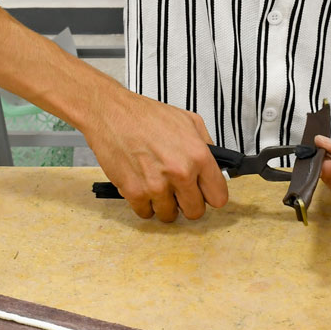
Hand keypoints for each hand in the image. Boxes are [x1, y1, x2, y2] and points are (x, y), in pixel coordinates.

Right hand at [84, 95, 228, 221]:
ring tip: (157, 185)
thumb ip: (206, 147)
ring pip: (169, 216)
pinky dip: (144, 204)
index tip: (204, 193)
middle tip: (179, 191)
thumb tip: (215, 169)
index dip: (211, 195)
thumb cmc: (147, 115)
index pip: (218, 197)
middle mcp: (180, 173)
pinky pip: (145, 213)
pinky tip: (142, 185)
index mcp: (198, 156)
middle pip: (195, 212)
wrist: (112, 114)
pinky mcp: (134, 192)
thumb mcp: (189, 121)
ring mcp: (156, 186)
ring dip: (164, 204)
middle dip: (188, 203)